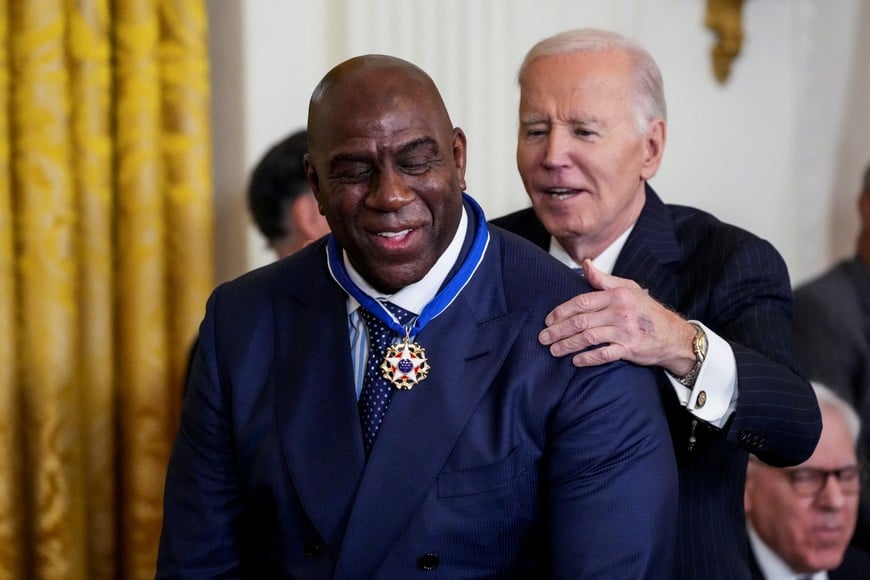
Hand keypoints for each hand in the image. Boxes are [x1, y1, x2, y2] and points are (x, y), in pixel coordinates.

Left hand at [539, 259, 696, 372]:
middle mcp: (619, 312)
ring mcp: (624, 331)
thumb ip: (604, 279)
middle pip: (581, 321)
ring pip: (588, 337)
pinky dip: (588, 358)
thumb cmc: (647, 311)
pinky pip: (604, 354)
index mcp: (616, 295)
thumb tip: (586, 264)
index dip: (561, 311)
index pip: (582, 302)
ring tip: (553, 350)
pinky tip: (575, 361)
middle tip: (543, 338)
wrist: (674, 335)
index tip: (548, 320)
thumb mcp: (629, 289)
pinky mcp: (629, 348)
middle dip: (558, 330)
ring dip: (567, 344)